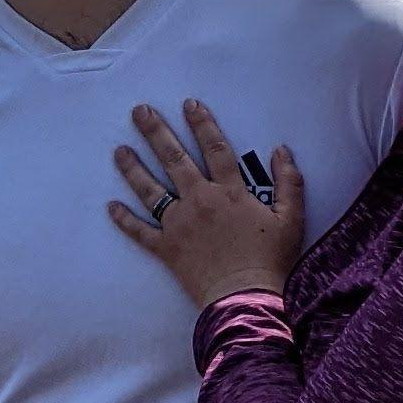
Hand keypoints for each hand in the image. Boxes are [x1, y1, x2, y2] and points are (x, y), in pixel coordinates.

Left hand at [107, 97, 307, 310]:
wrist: (246, 299)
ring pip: (150, 190)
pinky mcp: (166, 248)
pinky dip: (124, 220)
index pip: (215, 148)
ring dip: (133, 168)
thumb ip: (290, 182)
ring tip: (119, 150)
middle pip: (174, 159)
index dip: (202, 123)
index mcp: (230, 191)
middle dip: (156, 132)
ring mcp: (179, 224)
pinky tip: (110, 207)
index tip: (188, 103)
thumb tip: (282, 150)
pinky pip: (140, 231)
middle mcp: (199, 200)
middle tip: (139, 111)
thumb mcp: (292, 219)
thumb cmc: (271, 260)